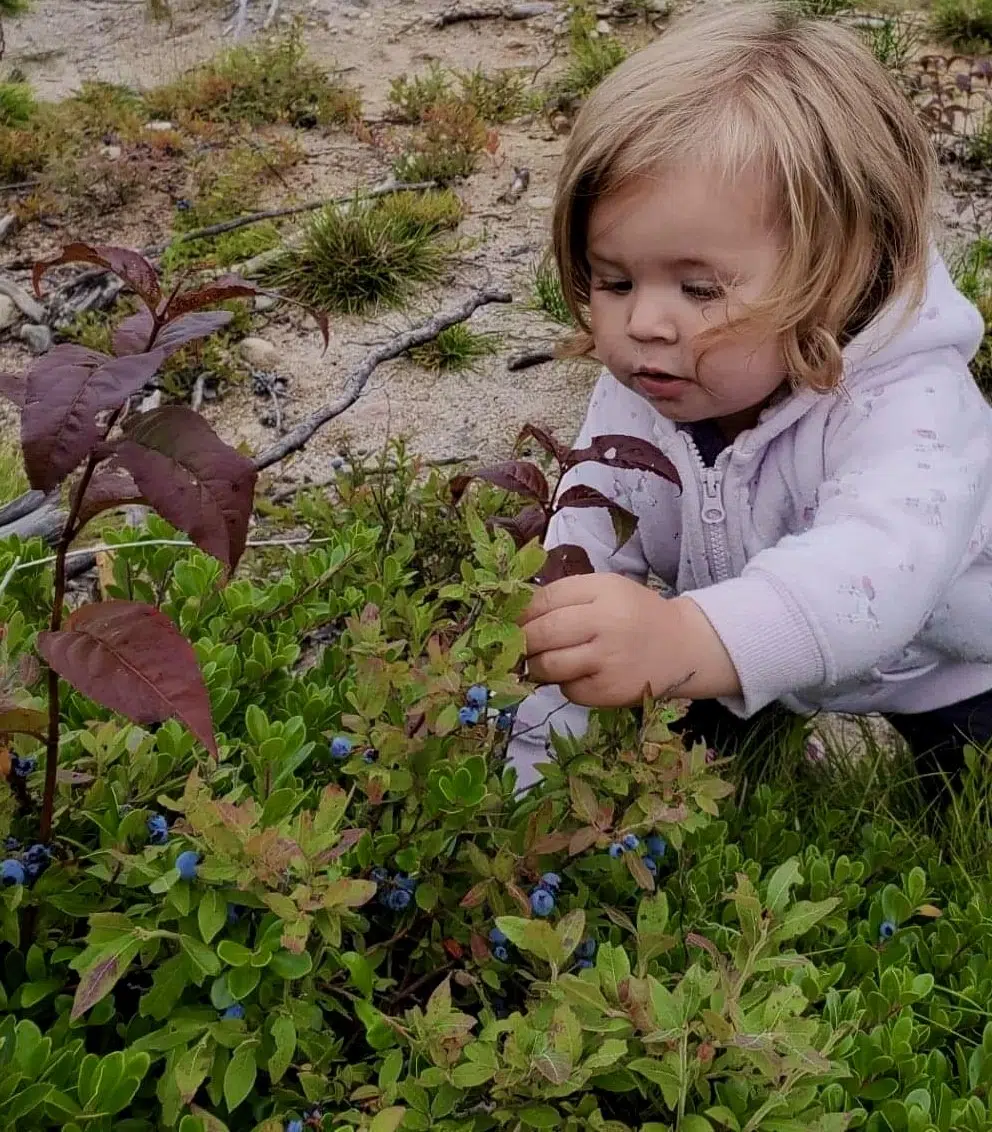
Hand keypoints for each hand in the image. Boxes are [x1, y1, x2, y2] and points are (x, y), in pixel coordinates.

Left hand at [518, 573, 740, 706]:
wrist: (682, 647)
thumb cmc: (636, 615)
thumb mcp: (607, 589)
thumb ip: (566, 595)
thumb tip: (518, 615)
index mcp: (603, 591)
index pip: (546, 600)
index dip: (522, 613)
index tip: (513, 621)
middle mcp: (606, 624)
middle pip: (542, 634)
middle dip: (523, 641)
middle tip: (521, 645)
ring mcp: (608, 661)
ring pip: (549, 666)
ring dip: (537, 666)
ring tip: (545, 661)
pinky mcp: (610, 692)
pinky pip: (568, 691)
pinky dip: (565, 684)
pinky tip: (580, 675)